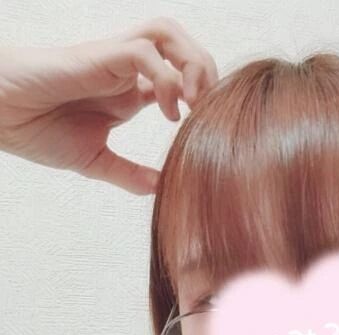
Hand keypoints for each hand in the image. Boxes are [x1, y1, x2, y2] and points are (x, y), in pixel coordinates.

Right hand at [0, 17, 217, 194]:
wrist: (1, 116)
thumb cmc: (39, 130)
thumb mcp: (95, 160)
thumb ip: (130, 174)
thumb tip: (161, 188)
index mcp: (129, 92)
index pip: (181, 77)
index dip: (202, 97)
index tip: (207, 130)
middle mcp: (126, 71)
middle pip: (182, 46)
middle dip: (206, 72)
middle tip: (209, 111)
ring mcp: (114, 60)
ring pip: (167, 34)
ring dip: (191, 63)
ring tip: (193, 103)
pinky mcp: (99, 56)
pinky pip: (144, 51)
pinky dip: (164, 78)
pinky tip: (166, 111)